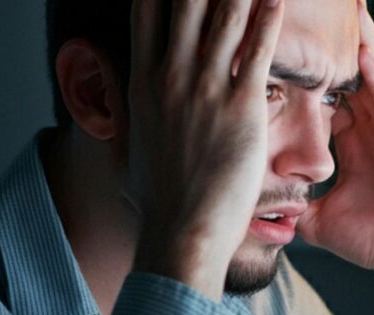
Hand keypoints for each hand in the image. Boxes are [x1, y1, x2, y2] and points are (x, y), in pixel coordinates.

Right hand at [128, 0, 284, 299]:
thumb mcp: (126, 148)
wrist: (182, 233)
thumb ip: (120, 113)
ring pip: (223, 16)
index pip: (147, 11)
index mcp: (141, 84)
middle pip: (185, 2)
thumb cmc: (158, 203)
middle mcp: (170, 77)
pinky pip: (258, 49)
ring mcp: (205, 90)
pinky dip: (268, 17)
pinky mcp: (241, 107)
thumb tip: (105, 99)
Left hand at [299, 1, 373, 314]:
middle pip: (350, 73)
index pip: (325, 94)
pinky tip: (364, 52)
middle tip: (314, 8)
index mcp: (352, 141)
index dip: (304, 71)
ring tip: (349, 8)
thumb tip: (258, 207)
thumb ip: (294, 205)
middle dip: (335, 41)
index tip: (278, 46)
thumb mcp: (319, 220)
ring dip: (360, 42)